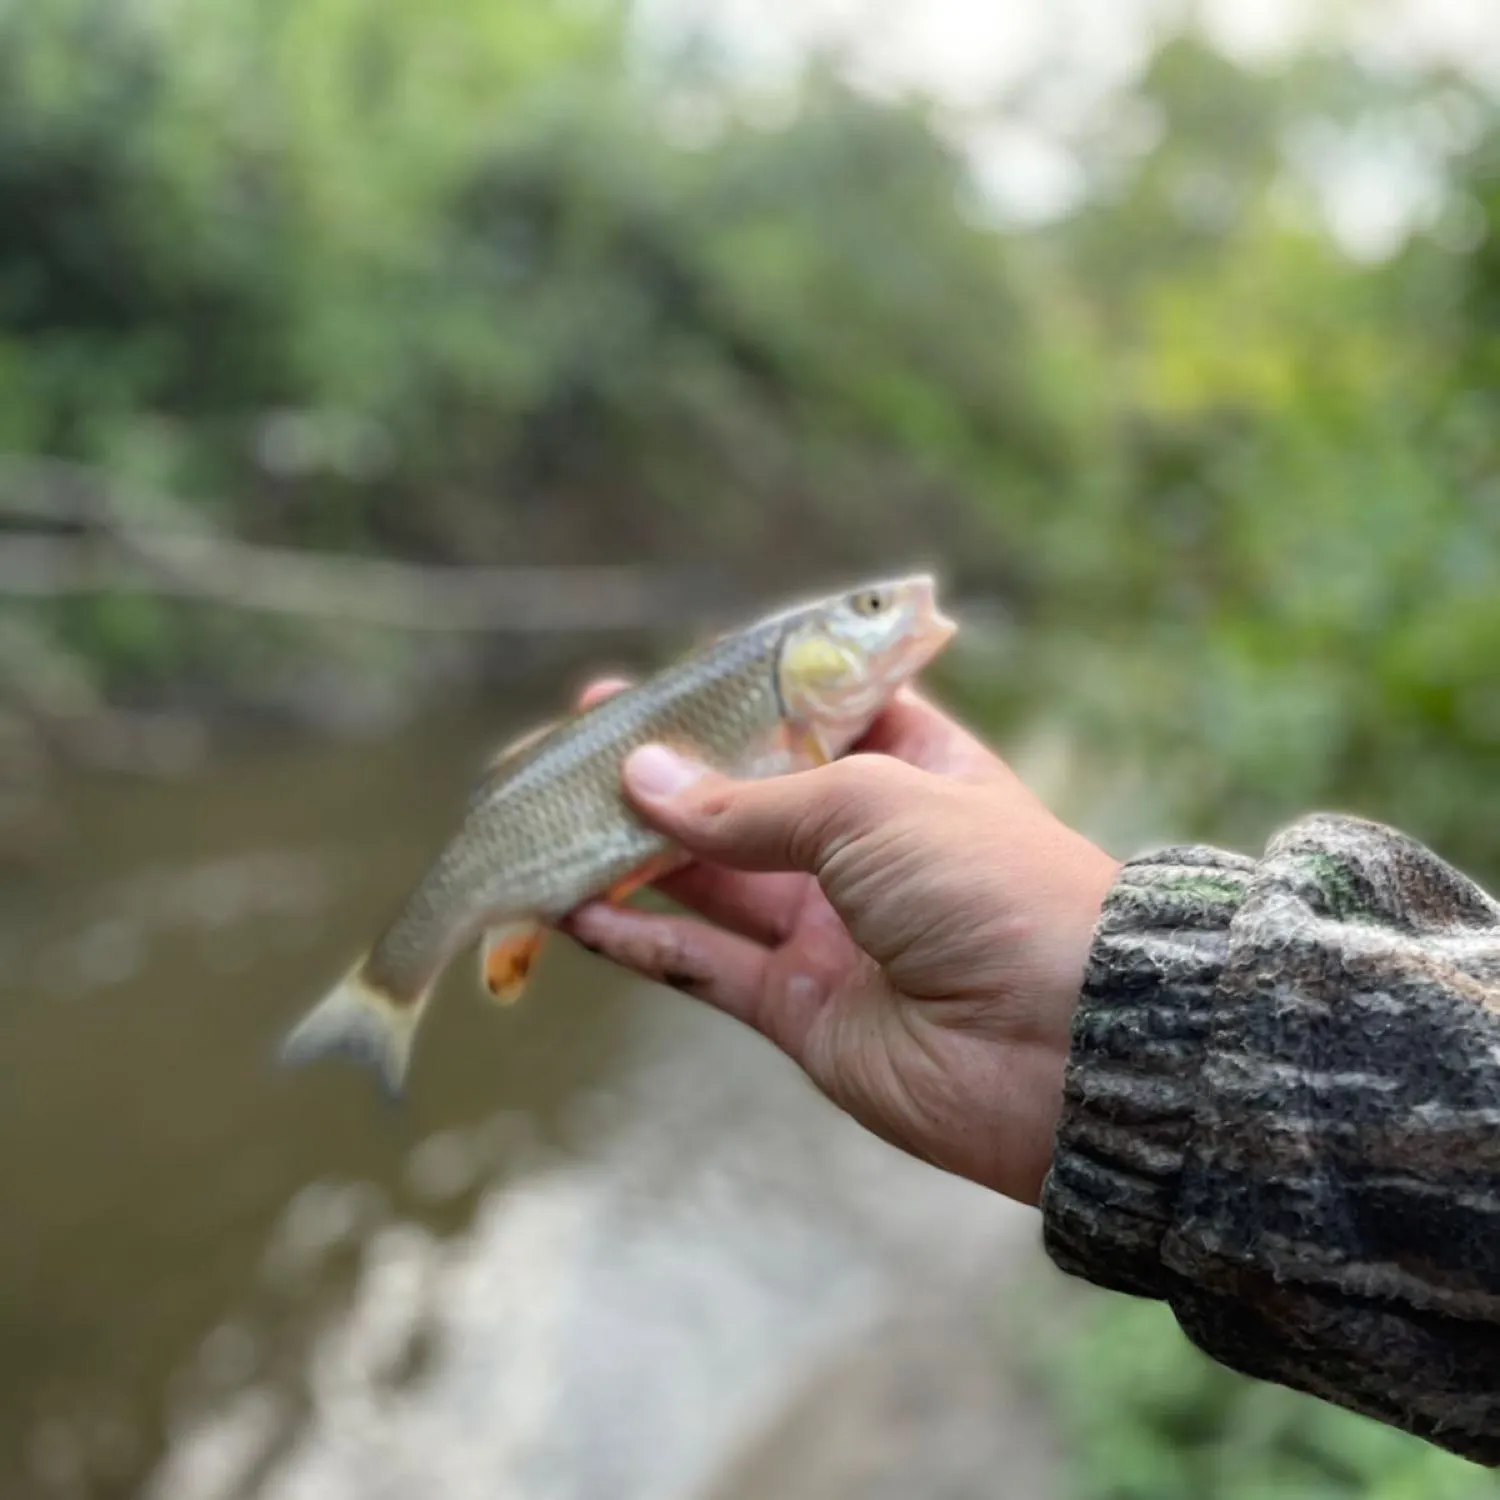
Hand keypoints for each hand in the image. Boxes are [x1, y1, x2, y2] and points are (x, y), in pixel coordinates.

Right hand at [563, 683, 1120, 1205]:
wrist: (1061, 1047)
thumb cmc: (988, 884)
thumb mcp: (869, 804)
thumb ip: (747, 803)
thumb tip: (641, 779)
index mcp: (912, 770)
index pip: (812, 719)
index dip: (740, 699)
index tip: (667, 681)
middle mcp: (868, 848)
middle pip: (744, 801)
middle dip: (665, 774)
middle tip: (580, 742)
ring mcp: (831, 930)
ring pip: (709, 884)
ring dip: (632, 855)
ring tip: (552, 820)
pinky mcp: (801, 1009)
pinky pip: (704, 966)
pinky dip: (640, 939)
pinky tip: (576, 910)